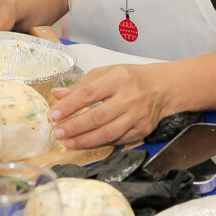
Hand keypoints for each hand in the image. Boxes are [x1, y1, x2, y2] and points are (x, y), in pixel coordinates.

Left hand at [49, 62, 166, 148]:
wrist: (162, 87)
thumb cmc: (131, 78)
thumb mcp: (107, 72)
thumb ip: (82, 84)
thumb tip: (58, 95)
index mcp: (119, 78)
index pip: (89, 93)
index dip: (69, 106)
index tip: (53, 115)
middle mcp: (130, 97)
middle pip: (97, 116)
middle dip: (74, 127)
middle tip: (57, 132)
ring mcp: (137, 116)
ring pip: (107, 133)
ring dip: (84, 140)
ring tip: (68, 142)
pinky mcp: (142, 129)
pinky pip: (118, 140)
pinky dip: (100, 143)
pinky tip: (87, 143)